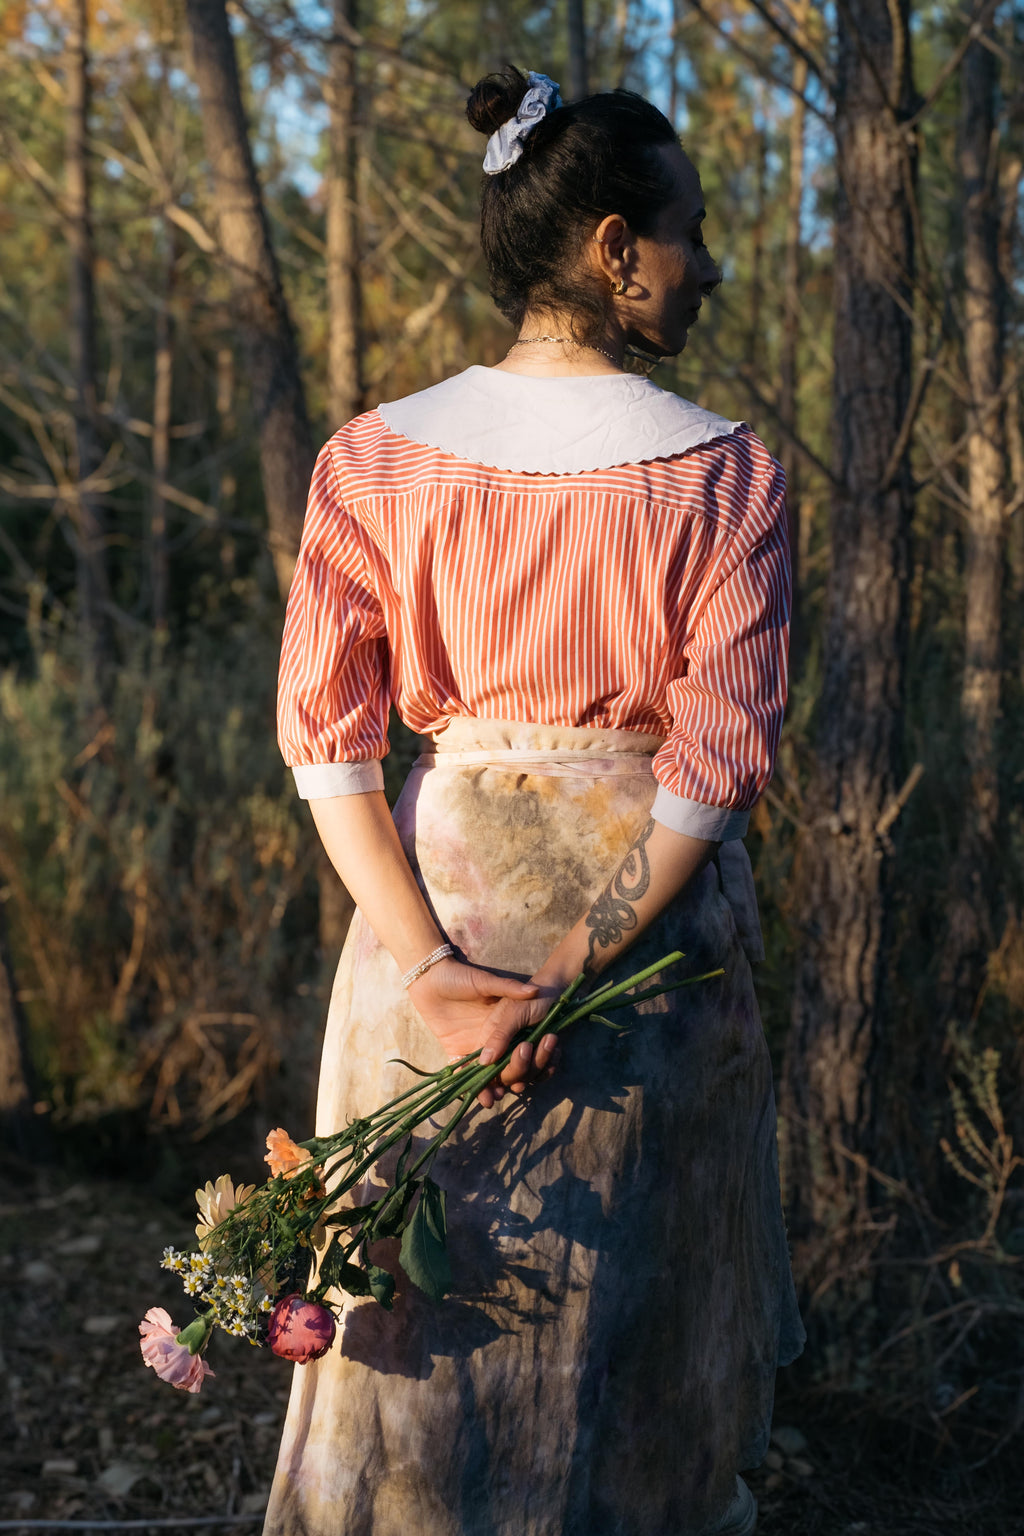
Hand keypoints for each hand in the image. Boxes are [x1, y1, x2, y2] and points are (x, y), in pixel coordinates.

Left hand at [407, 960, 557, 1107]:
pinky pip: (462, 1069)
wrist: (430, 975)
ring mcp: (473, 1045)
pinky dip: (466, 1081)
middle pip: (504, 1064)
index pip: (518, 1046)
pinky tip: (470, 1093)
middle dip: (508, 1078)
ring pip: (484, 1072)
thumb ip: (508, 988)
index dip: (525, 1060)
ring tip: (491, 1099)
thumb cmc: (460, 975)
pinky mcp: (454, 1048)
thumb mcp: (485, 981)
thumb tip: (533, 991)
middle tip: (508, 1088)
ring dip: (488, 1086)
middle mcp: (491, 1037)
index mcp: (503, 1022)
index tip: (528, 1071)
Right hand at [476, 987, 561, 1107]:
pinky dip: (551, 1064)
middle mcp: (506, 1050)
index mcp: (492, 1039)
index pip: (483, 1070)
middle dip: (519, 1066)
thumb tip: (483, 1063)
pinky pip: (544, 1073)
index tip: (490, 1099)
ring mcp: (524, 1054)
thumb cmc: (535, 997)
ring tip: (550, 1039)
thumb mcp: (514, 1013)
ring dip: (540, 1061)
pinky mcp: (541, 1055)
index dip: (484, 1086)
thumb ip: (499, 1036)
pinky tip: (557, 1048)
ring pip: (528, 1076)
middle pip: (508, 1077)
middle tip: (528, 1046)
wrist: (561, 989)